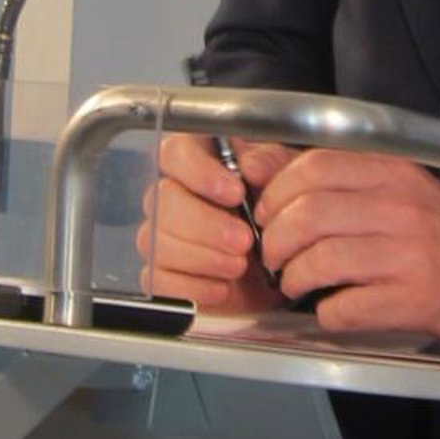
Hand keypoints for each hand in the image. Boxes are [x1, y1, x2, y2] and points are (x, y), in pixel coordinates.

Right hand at [139, 133, 296, 314]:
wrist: (275, 267)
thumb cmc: (272, 215)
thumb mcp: (282, 181)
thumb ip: (270, 165)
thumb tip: (252, 166)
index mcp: (197, 161)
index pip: (175, 152)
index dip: (200, 171)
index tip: (235, 192)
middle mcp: (170, 194)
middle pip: (163, 199)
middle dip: (207, 224)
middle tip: (243, 240)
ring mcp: (159, 234)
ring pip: (157, 240)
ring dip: (203, 257)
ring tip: (239, 265)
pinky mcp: (159, 273)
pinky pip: (159, 279)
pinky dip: (194, 286)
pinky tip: (222, 286)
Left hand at [254, 147, 439, 344]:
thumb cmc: (435, 227)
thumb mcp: (389, 183)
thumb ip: (326, 171)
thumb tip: (257, 163)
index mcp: (391, 171)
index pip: (314, 167)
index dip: (275, 192)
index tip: (266, 213)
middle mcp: (399, 207)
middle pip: (308, 215)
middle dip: (274, 241)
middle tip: (272, 256)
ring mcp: (406, 255)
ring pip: (320, 261)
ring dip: (292, 278)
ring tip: (293, 283)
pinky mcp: (412, 300)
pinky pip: (346, 307)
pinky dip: (325, 312)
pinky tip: (329, 308)